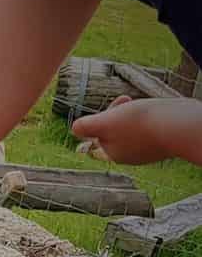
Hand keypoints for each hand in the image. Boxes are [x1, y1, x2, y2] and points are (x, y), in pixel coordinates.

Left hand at [72, 96, 201, 165]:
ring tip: (145, 107)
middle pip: (115, 130)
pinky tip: (158, 113)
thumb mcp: (106, 122)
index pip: (98, 135)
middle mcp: (129, 156)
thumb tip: (75, 129)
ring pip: (132, 128)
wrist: (181, 126)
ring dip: (133, 114)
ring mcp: (147, 151)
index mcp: (112, 153)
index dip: (102, 117)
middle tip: (127, 100)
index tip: (115, 107)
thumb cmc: (142, 123)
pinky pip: (150, 129)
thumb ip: (87, 126)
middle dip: (117, 112)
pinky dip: (150, 119)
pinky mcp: (163, 144)